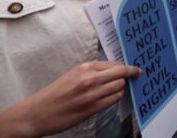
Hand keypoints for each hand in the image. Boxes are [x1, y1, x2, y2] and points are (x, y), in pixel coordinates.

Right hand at [0, 62, 141, 137]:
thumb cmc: (55, 93)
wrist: (38, 112)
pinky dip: (116, 97)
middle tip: (137, 73)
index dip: (126, 66)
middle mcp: (90, 79)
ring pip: (119, 87)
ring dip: (122, 87)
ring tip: (120, 88)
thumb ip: (92, 71)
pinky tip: (113, 97)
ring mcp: (92, 94)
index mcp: (85, 67)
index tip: (133, 67)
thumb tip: (113, 70)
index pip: (115, 64)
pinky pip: (113, 100)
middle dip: (131, 74)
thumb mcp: (73, 74)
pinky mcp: (92, 109)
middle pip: (121, 73)